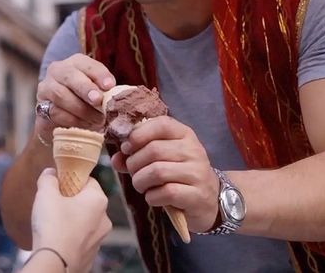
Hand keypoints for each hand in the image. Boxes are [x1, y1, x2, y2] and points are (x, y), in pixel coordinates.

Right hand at [31, 168, 111, 272]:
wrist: (56, 263)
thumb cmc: (53, 225)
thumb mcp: (46, 195)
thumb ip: (48, 180)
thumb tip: (50, 173)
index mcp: (98, 200)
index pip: (88, 181)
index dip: (71, 180)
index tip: (58, 185)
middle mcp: (104, 219)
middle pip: (87, 202)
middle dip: (70, 201)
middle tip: (52, 204)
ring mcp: (99, 239)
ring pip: (85, 222)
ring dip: (71, 220)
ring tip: (52, 223)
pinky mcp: (92, 255)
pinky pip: (81, 240)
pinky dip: (71, 237)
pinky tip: (57, 239)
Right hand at [35, 54, 113, 142]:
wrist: (64, 123)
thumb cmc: (87, 104)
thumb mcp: (98, 94)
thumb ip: (106, 92)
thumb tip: (118, 95)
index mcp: (76, 63)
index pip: (87, 64)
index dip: (99, 74)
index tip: (110, 86)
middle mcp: (58, 70)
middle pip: (70, 75)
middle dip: (86, 88)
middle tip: (98, 100)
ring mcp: (46, 87)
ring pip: (61, 94)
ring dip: (81, 109)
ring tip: (97, 119)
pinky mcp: (41, 106)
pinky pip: (55, 112)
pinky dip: (72, 120)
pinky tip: (85, 125)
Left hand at [110, 116, 219, 232]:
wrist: (209, 199)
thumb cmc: (178, 174)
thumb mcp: (161, 158)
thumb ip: (136, 155)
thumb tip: (116, 158)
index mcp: (184, 134)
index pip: (160, 124)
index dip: (138, 135)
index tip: (127, 148)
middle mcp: (194, 150)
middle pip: (154, 150)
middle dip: (134, 163)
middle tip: (133, 172)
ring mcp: (198, 172)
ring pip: (157, 172)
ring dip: (140, 181)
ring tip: (141, 186)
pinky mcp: (197, 194)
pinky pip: (166, 192)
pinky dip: (152, 197)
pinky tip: (153, 197)